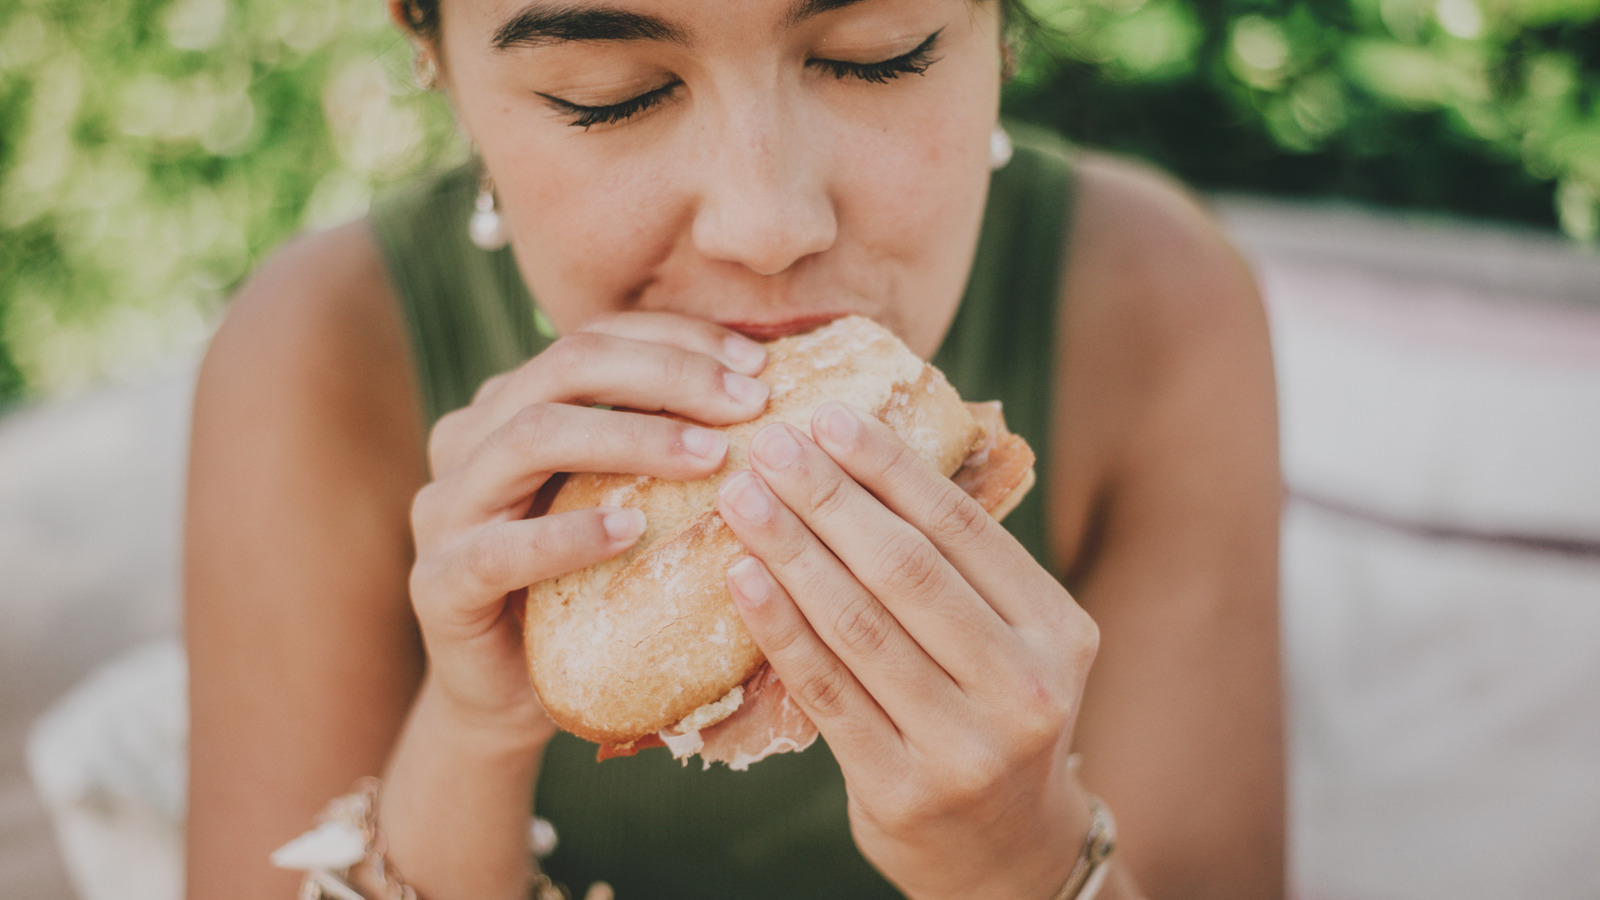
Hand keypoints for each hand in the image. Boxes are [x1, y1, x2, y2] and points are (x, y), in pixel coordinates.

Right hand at [407, 312, 770, 741]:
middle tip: (749, 404)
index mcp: (510, 403)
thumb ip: (664, 444)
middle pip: (564, 367)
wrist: (512, 695)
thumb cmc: (586, 585)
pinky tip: (631, 533)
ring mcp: (444, 508)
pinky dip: (569, 535)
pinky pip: (501, 549)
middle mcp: (468, 437)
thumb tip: (773, 389)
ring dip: (631, 438)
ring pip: (531, 437)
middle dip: (667, 375)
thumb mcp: (626, 500)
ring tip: (710, 458)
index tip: (758, 361)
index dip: (677, 340)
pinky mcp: (439, 583)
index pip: (594, 338)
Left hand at [716, 401, 1100, 899]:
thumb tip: (855, 462)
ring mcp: (965, 746)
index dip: (890, 467)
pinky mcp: (902, 790)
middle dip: (829, 497)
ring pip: (860, 624)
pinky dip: (779, 627)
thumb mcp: (1012, 646)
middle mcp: (1023, 687)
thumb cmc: (991, 721)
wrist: (1005, 854)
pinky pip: (827, 690)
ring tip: (741, 499)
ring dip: (791, 550)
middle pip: (907, 569)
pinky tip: (741, 577)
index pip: (963, 528)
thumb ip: (959, 574)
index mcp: (1058, 631)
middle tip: (771, 445)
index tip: (829, 418)